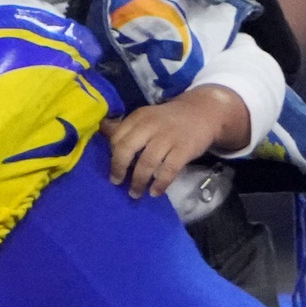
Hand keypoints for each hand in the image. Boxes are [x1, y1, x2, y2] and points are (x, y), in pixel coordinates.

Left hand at [104, 85, 246, 196]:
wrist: (204, 113)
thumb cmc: (170, 120)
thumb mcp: (147, 117)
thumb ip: (128, 127)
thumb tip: (101, 132)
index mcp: (139, 117)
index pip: (118, 137)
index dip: (113, 155)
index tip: (114, 167)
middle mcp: (151, 125)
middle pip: (127, 149)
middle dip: (119, 168)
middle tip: (117, 182)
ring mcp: (169, 138)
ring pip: (147, 162)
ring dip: (138, 181)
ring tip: (135, 193)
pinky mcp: (184, 149)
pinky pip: (169, 169)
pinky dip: (160, 183)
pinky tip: (155, 192)